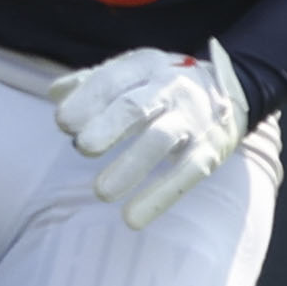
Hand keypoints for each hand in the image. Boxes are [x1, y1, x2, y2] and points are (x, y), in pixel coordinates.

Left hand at [51, 43, 247, 229]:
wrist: (231, 89)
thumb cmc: (163, 84)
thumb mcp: (133, 72)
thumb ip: (94, 81)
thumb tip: (55, 93)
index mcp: (146, 66)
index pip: (113, 79)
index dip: (87, 99)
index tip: (62, 123)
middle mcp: (172, 89)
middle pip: (137, 107)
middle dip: (108, 127)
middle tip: (82, 147)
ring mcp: (192, 121)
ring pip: (161, 140)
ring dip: (130, 166)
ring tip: (101, 192)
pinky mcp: (209, 151)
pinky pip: (186, 174)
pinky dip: (159, 197)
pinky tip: (131, 219)